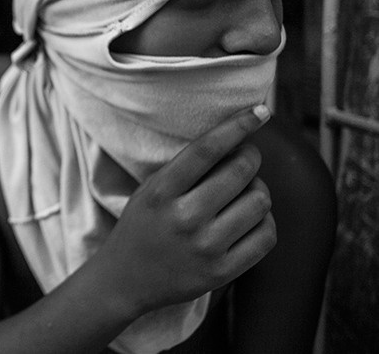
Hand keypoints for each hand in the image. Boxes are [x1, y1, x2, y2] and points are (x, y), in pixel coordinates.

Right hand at [94, 105, 275, 315]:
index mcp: (161, 191)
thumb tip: (240, 141)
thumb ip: (187, 169)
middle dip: (250, 158)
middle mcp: (184, 218)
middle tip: (245, 158)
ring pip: (260, 202)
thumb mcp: (151, 189)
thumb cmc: (142, 225)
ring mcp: (205, 247)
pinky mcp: (221, 272)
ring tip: (243, 194)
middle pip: (241, 171)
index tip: (260, 111)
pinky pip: (266, 236)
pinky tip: (249, 219)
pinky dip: (264, 221)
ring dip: (258, 191)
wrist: (123, 279)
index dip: (238, 126)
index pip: (207, 149)